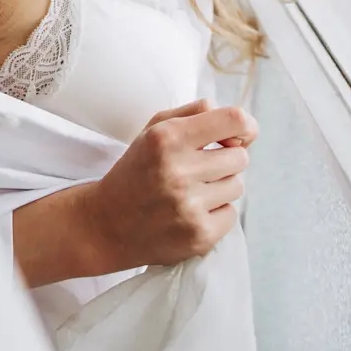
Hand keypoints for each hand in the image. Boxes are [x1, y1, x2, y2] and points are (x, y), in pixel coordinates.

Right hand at [82, 98, 257, 272]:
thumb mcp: (152, 130)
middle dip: (226, 160)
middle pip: (240, 157)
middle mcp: (179, 170)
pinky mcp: (198, 236)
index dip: (244, 126)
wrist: (106, 224)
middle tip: (201, 168)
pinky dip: (216, 213)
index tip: (238, 135)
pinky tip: (191, 213)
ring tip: (192, 191)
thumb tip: (239, 123)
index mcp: (168, 137)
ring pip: (237, 186)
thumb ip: (194, 114)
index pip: (233, 120)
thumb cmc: (136, 171)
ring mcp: (189, 206)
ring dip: (220, 187)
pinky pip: (231, 215)